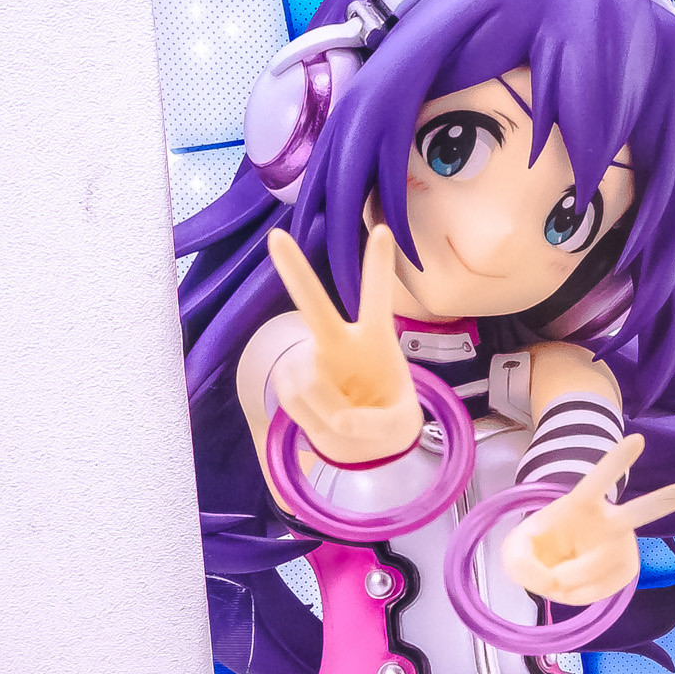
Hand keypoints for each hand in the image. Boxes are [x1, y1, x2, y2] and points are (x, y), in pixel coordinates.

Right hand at [267, 225, 421, 465]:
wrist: (365, 442)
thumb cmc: (389, 418)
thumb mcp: (398, 426)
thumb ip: (376, 425)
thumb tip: (340, 422)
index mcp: (376, 341)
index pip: (377, 299)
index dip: (377, 267)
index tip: (383, 230)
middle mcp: (340, 341)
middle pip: (315, 306)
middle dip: (294, 272)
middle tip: (276, 237)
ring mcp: (312, 358)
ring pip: (308, 383)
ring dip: (325, 410)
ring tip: (343, 416)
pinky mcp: (290, 378)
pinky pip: (292, 400)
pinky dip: (309, 418)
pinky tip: (322, 414)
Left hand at [502, 435, 674, 604]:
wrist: (551, 566)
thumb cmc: (537, 546)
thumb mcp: (513, 548)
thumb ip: (519, 561)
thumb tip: (550, 581)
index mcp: (581, 502)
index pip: (599, 478)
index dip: (616, 460)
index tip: (638, 439)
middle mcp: (609, 521)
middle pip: (636, 514)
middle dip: (662, 503)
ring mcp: (622, 547)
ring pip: (597, 567)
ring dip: (566, 579)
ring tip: (555, 574)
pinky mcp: (626, 572)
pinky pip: (597, 592)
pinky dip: (575, 595)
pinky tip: (572, 584)